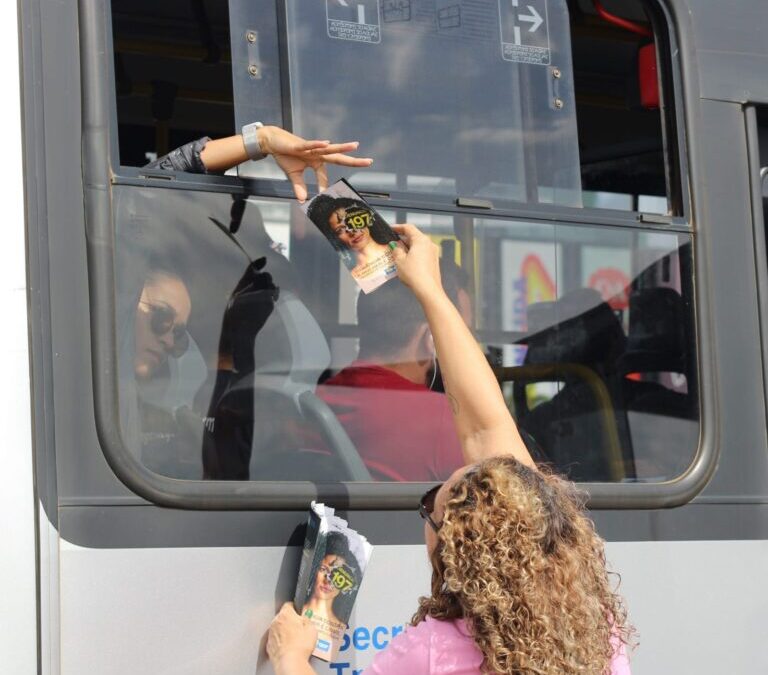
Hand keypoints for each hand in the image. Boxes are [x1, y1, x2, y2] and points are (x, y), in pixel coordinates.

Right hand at [257, 126, 372, 201]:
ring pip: (329, 149)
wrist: (272, 141)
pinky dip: (318, 144)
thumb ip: (299, 186)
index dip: (323, 186)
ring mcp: (310, 148)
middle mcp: (317, 154)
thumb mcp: (293, 175)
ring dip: (342, 147)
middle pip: (338, 158)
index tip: (323, 197)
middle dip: (353, 160)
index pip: (323, 176)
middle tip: (369, 162)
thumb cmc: (285, 155)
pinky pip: (310, 145)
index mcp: (316, 162)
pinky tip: (327, 143)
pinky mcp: (300, 144)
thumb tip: (301, 200)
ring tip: (355, 145)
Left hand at [266, 603, 317, 668]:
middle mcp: (275, 622)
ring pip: (278, 628)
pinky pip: (275, 640)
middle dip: (290, 621)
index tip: (298, 612)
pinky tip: (288, 647)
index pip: (289, 604)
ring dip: (284, 631)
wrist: (290, 661)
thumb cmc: (300, 645)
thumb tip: (304, 618)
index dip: (295, 608)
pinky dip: (280, 642)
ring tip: (294, 640)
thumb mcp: (311, 627)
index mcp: (285, 614)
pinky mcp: (269, 645)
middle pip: (282, 616)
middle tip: (299, 628)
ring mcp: (271, 634)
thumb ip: (307, 619)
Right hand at [390, 224, 443, 300]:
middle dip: (402, 239)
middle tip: (392, 242)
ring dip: (408, 247)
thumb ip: (396, 250)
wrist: (428, 289)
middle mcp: (429, 243)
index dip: (398, 227)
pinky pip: (422, 253)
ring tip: (397, 252)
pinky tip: (406, 260)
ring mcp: (433, 252)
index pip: (409, 228)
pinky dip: (413, 253)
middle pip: (414, 236)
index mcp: (421, 240)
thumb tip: (396, 246)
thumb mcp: (400, 260)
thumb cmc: (413, 273)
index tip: (390, 229)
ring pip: (418, 245)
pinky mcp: (434, 261)